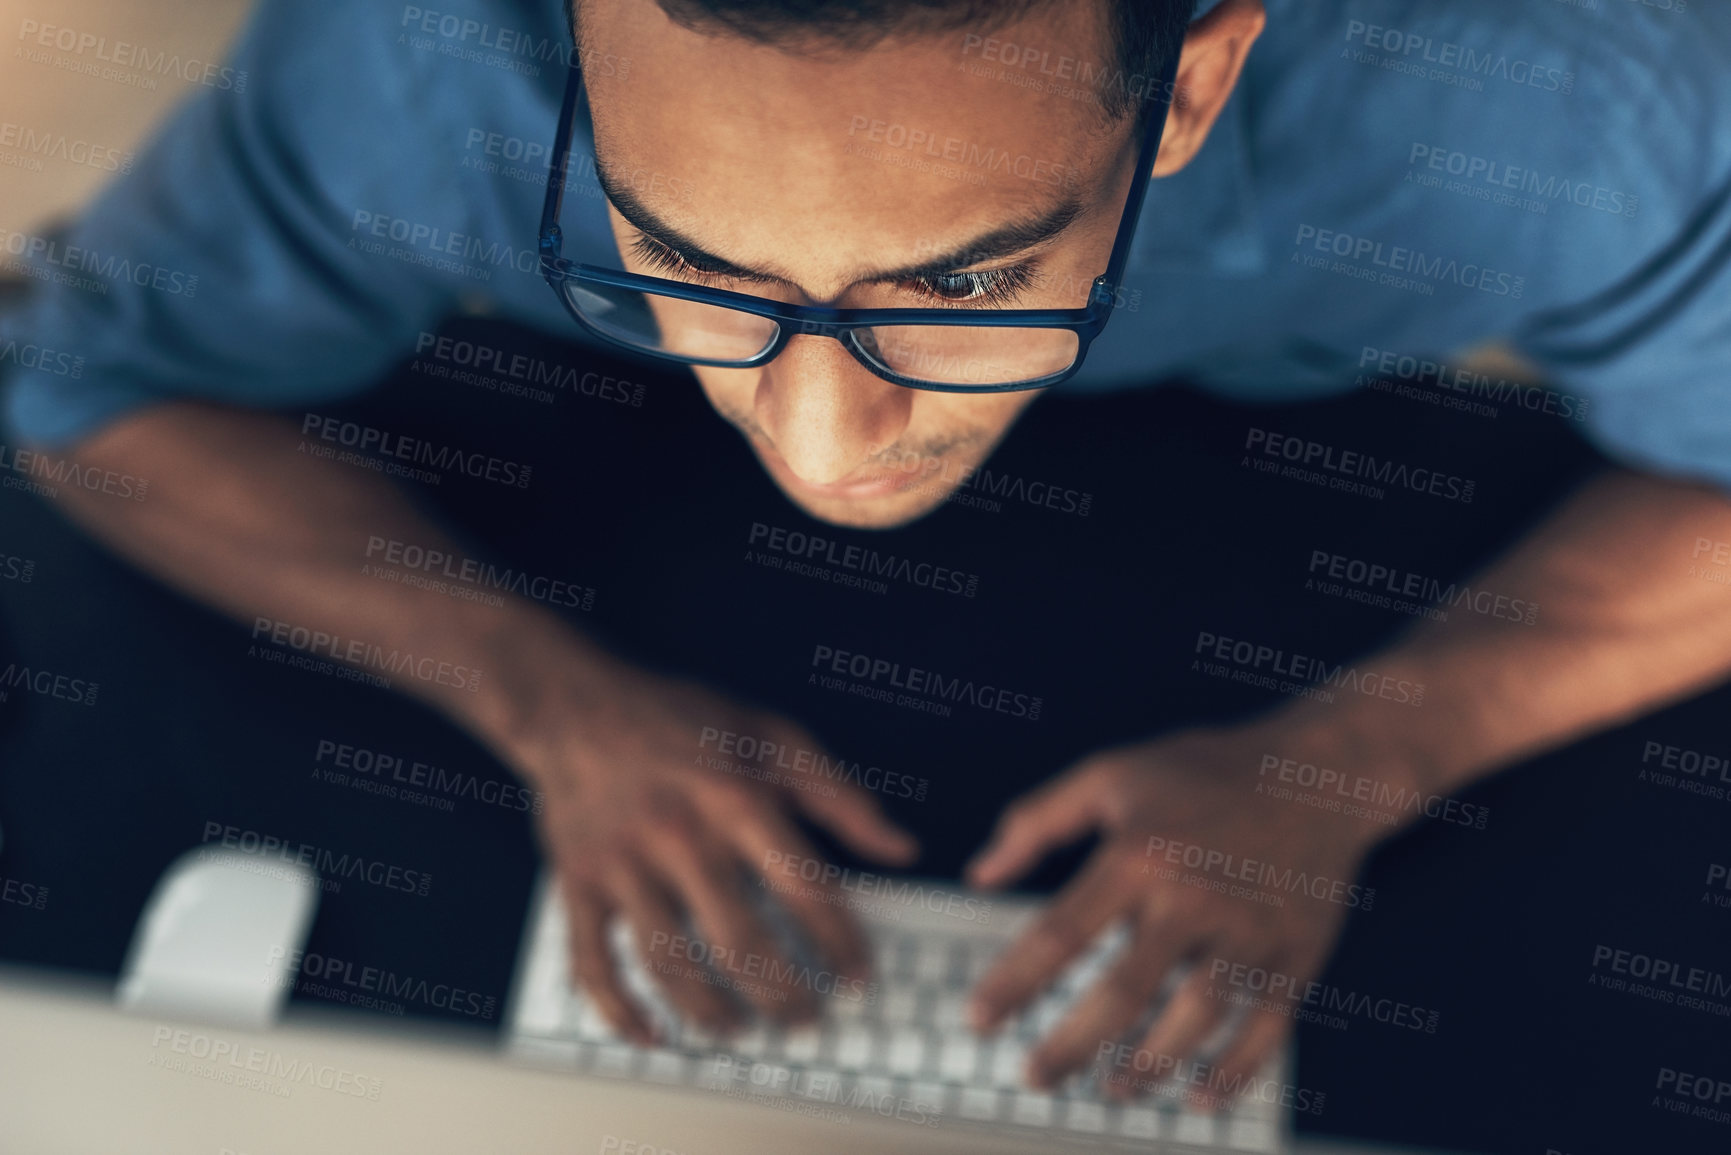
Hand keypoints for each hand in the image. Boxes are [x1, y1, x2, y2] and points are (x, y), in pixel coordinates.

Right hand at [507, 653, 916, 1043]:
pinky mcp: (578, 884)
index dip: (840, 943)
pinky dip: (619, 1011)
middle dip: (783, 996)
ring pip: (671, 966)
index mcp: (736, 797)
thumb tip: (903, 848)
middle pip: (741, 943)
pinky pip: (593, 963)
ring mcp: (623, 865)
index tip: (858, 978)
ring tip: (744, 1031)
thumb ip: (840, 795)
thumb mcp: (773, 736)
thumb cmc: (684, 721)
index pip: (804, 888)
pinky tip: (652, 1036)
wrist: (577, 707)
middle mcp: (680, 836)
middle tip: (807, 1020)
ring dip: (713, 1013)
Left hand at [964, 723, 1386, 1106]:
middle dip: (1072, 1044)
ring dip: (1150, 1065)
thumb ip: (1038, 821)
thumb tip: (980, 873)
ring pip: (1196, 1018)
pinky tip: (1199, 1095)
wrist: (1317, 772)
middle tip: (1035, 1078)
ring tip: (1114, 1088)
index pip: (1060, 932)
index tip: (978, 1020)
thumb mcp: (1109, 774)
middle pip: (1124, 991)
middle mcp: (1192, 897)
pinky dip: (1236, 1071)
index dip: (1013, 982)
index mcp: (1138, 854)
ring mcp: (1249, 930)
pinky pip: (1267, 1028)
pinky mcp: (1298, 954)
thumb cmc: (1200, 772)